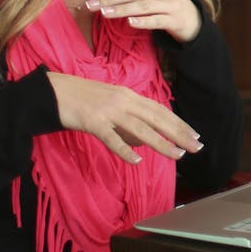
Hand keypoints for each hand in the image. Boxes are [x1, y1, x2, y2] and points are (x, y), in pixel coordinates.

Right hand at [46, 71, 202, 163]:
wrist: (52, 90)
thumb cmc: (83, 99)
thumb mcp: (111, 104)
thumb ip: (129, 120)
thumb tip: (145, 142)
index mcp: (129, 96)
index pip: (161, 111)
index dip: (179, 123)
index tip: (195, 135)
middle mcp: (124, 101)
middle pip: (157, 118)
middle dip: (179, 133)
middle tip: (198, 147)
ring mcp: (109, 110)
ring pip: (140, 128)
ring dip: (161, 143)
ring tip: (178, 155)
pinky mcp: (92, 121)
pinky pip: (111, 137)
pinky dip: (124, 150)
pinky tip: (136, 161)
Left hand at [84, 0, 201, 42]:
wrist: (192, 20)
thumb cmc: (164, 1)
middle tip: (90, 5)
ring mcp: (172, 4)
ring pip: (144, 6)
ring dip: (122, 9)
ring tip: (104, 13)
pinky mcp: (176, 20)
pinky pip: (158, 20)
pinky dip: (143, 21)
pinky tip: (130, 23)